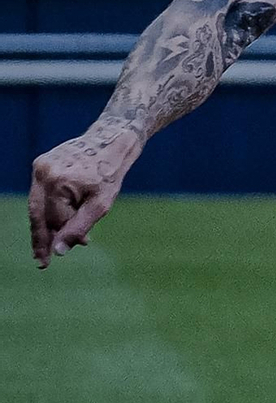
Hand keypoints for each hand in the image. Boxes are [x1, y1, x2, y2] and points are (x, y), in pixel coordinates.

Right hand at [28, 125, 140, 266]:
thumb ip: (79, 228)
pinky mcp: (41, 164)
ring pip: (37, 204)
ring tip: (48, 247)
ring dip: (45, 225)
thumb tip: (59, 251)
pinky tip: (56, 223)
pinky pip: (41, 193)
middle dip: (40, 238)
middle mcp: (42, 172)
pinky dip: (48, 209)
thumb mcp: (100, 205)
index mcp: (56, 182)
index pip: (54, 219)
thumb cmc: (109, 174)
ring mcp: (40, 166)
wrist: (111, 140)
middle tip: (42, 261)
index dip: (60, 238)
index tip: (56, 258)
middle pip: (37, 213)